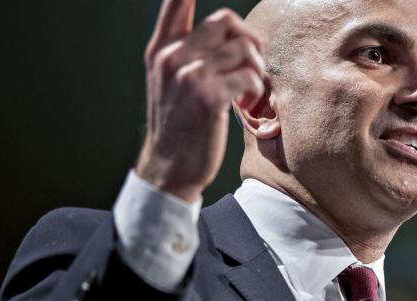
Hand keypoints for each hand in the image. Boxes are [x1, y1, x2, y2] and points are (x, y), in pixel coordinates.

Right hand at [136, 0, 265, 201]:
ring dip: (256, 68)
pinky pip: (249, 75)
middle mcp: (171, 57)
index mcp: (161, 49)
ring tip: (247, 88)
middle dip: (249, 39)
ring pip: (243, 48)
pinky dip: (255, 88)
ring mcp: (188, 77)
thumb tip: (232, 30)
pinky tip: (245, 101)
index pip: (176, 0)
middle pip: (225, 19)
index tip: (226, 15)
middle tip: (252, 63)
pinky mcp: (207, 98)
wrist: (169, 168)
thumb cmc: (179, 125)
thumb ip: (188, 52)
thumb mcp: (170, 82)